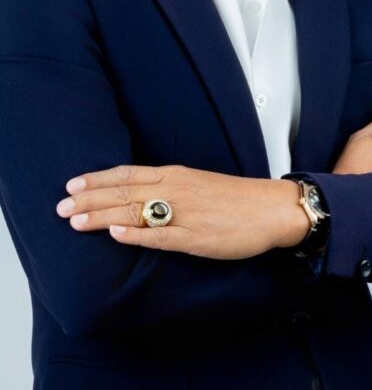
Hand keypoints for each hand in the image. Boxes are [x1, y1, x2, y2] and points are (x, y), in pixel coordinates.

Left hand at [56, 164, 309, 258]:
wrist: (270, 208)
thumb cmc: (235, 197)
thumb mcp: (198, 182)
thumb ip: (169, 187)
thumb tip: (139, 194)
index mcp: (176, 174)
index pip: (128, 174)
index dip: (98, 179)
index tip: (72, 184)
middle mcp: (177, 189)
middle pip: (125, 192)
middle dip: (90, 199)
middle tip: (60, 207)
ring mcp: (185, 213)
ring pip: (136, 212)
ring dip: (103, 217)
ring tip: (76, 221)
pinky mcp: (196, 237)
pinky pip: (161, 236)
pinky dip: (137, 235)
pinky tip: (117, 235)